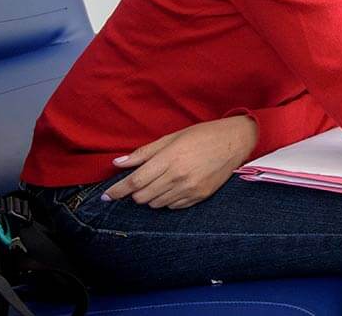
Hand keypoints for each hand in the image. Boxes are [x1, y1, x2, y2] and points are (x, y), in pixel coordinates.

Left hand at [102, 115, 257, 209]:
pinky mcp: (199, 197)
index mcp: (169, 159)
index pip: (135, 181)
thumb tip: (118, 163)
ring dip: (150, 196)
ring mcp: (190, 189)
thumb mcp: (171, 138)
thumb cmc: (202, 135)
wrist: (235, 141)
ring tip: (158, 182)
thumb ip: (144, 153)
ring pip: (156, 204)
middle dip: (134, 193)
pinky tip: (172, 187)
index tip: (106, 196)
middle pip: (142, 196)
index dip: (117, 190)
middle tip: (138, 182)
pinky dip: (166, 200)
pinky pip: (172, 207)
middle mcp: (178, 177)